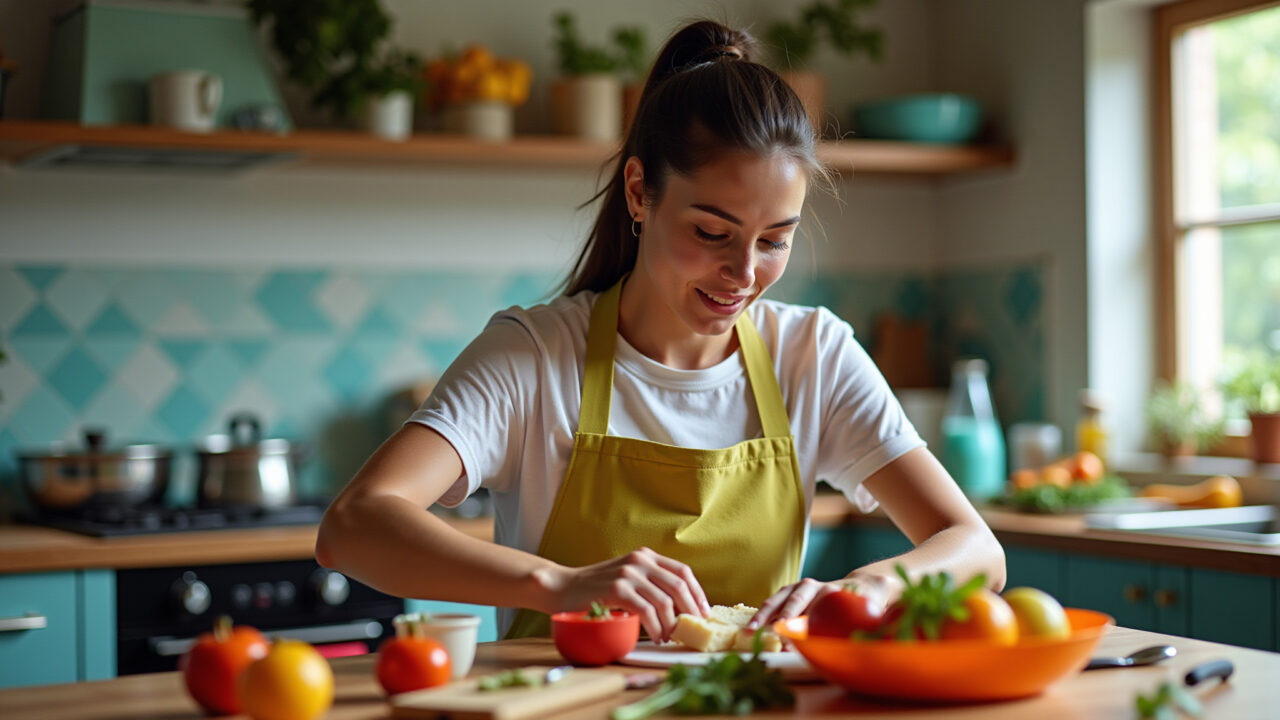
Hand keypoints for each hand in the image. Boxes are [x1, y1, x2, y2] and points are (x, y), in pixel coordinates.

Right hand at [553, 547, 710, 641]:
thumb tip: (680, 609)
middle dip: (690, 611)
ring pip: (664, 602)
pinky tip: (656, 637)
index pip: (683, 572)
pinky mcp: (617, 589)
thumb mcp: (627, 578)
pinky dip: (656, 628)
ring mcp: (628, 573)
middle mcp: (640, 560)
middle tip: (690, 629)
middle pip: (679, 586)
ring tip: (669, 637)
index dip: (697, 593)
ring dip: (671, 625)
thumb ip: (649, 585)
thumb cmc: (595, 589)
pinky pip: (647, 611)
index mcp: (645, 556)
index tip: (703, 612)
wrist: (562, 587)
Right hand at [747, 572, 903, 630]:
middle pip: (794, 600)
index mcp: (833, 590)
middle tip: (772, 634)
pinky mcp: (790, 591)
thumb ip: (873, 625)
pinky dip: (762, 613)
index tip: (794, 638)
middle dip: (782, 617)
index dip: (804, 625)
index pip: (815, 608)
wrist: (863, 586)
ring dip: (764, 615)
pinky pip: (773, 601)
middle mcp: (814, 585)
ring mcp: (800, 587)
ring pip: (778, 599)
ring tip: (750, 631)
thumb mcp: (875, 612)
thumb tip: (870, 644)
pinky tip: (751, 628)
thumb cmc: (869, 603)